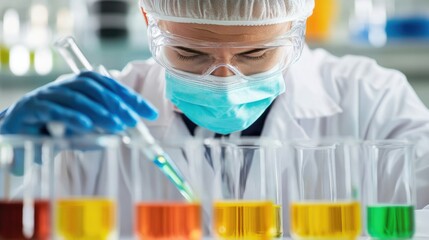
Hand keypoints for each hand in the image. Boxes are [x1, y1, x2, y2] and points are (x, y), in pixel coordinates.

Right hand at [0, 71, 157, 134]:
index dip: (131, 97)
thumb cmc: (54, 129)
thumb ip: (102, 130)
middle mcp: (65, 85)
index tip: (150, 112)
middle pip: (96, 88)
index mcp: (81, 86)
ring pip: (77, 98)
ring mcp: (48, 94)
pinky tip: (88, 126)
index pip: (110, 86)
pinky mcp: (32, 108)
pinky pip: (55, 110)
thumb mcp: (84, 130)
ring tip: (118, 125)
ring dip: (100, 112)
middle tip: (134, 120)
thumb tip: (125, 134)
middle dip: (118, 103)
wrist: (15, 132)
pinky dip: (72, 117)